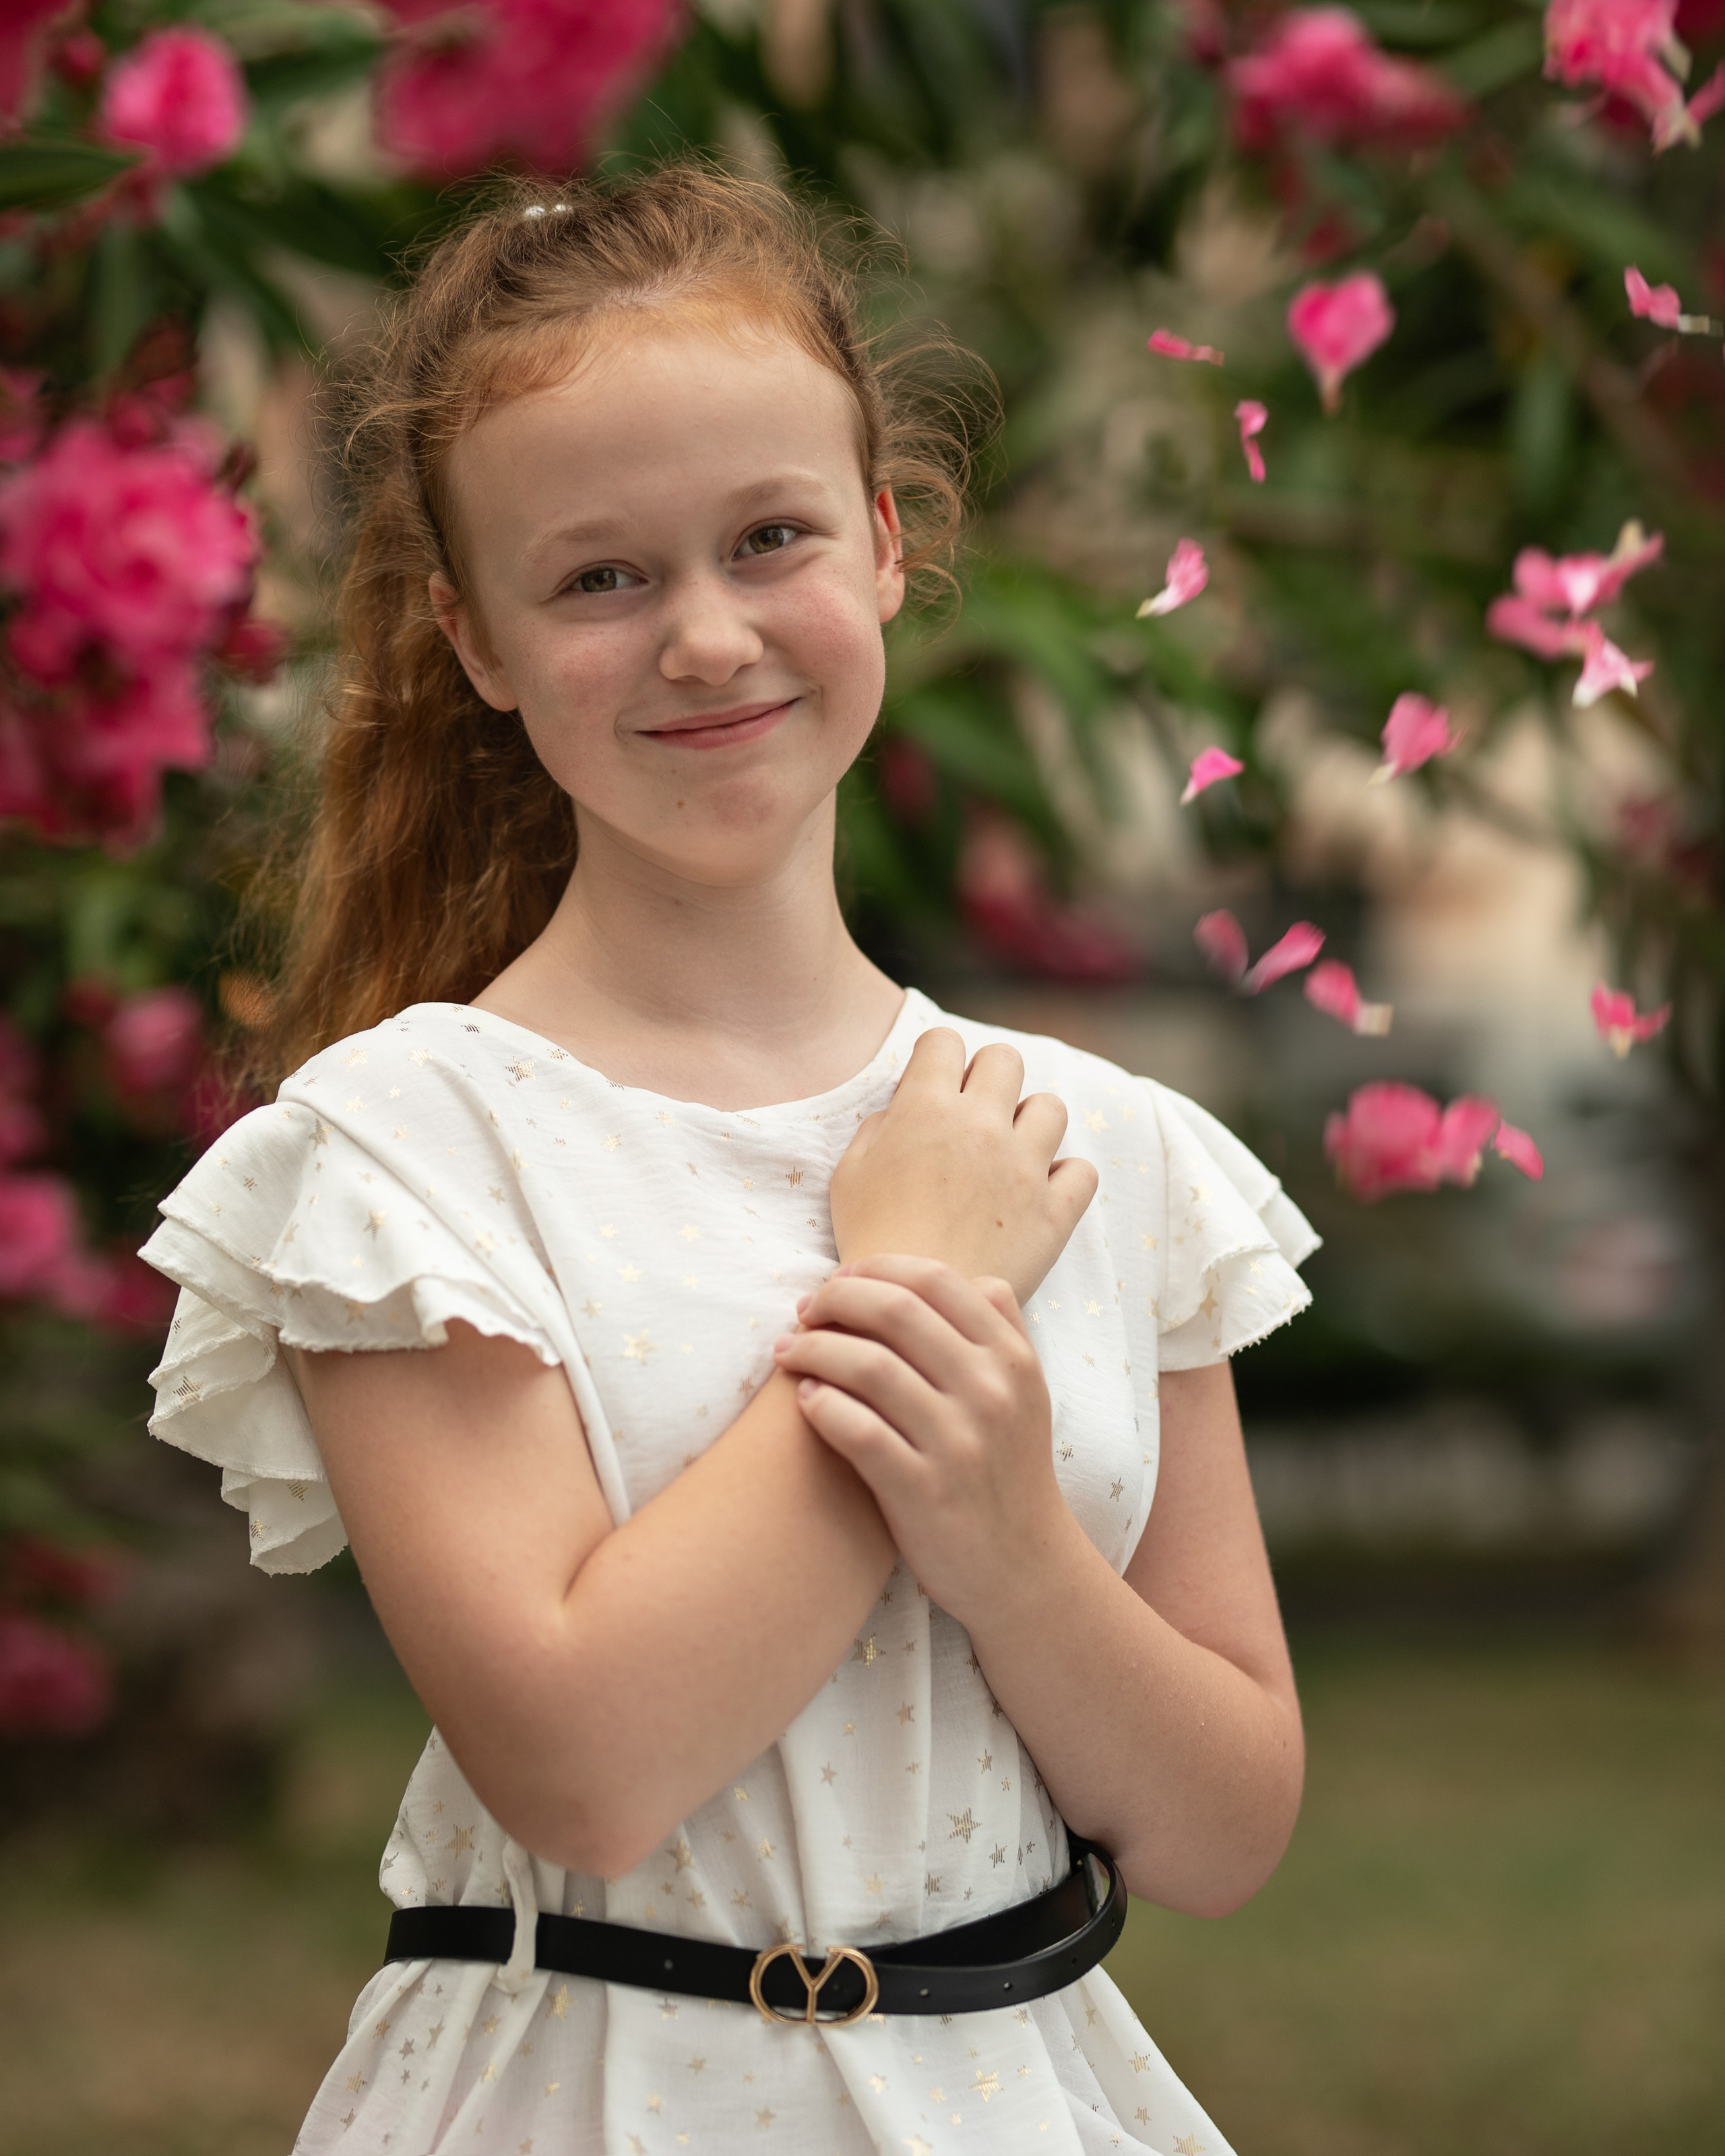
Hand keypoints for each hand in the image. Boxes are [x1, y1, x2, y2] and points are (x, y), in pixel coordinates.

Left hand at [771, 1254, 1074, 1626]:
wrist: (1023, 1568)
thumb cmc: (1007, 1470)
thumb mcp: (1027, 1392)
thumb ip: (1002, 1328)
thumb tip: (963, 1275)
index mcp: (1012, 1358)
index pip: (936, 1280)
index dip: (876, 1268)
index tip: (840, 1279)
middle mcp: (990, 1392)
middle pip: (896, 1312)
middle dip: (836, 1300)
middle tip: (804, 1311)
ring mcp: (959, 1444)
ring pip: (869, 1366)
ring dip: (814, 1349)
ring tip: (788, 1352)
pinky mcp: (923, 1492)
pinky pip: (858, 1431)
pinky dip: (822, 1407)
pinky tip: (806, 1401)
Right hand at [829, 1028, 1095, 1304]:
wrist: (909, 1306)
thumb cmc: (870, 1241)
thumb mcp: (849, 1175)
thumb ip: (878, 1126)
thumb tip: (903, 1106)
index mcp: (926, 1109)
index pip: (943, 1040)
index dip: (936, 1057)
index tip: (932, 1085)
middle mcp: (981, 1126)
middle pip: (1005, 1058)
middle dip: (988, 1076)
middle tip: (973, 1114)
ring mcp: (1024, 1167)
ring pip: (1051, 1107)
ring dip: (1030, 1122)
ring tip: (1009, 1152)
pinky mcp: (1054, 1211)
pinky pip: (1081, 1171)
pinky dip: (1065, 1177)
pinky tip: (1039, 1192)